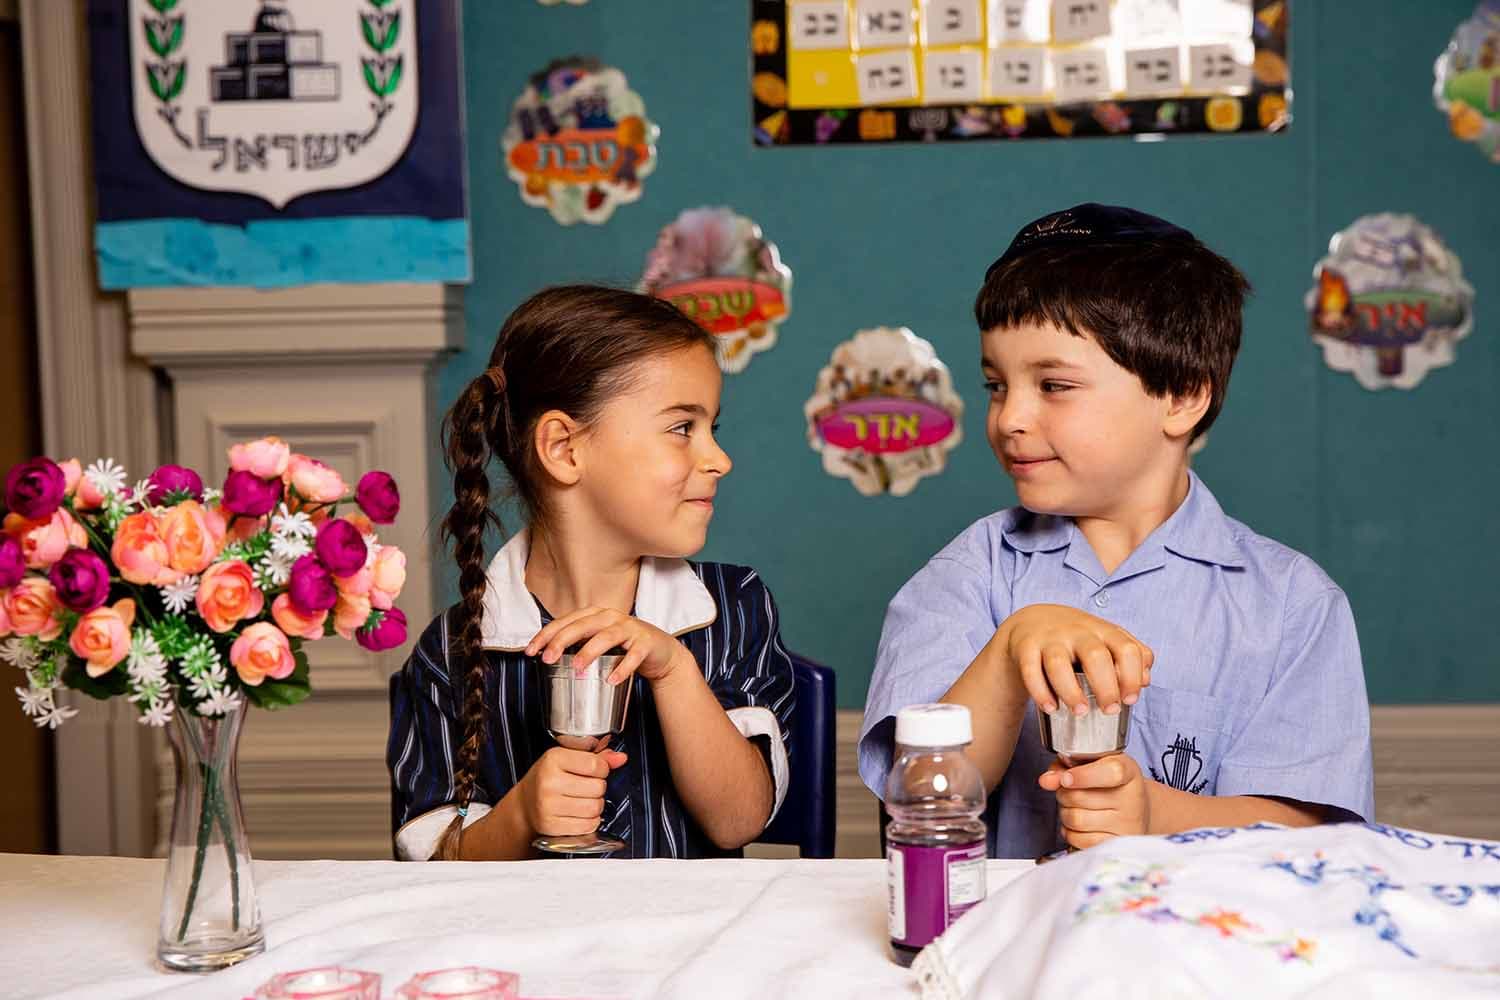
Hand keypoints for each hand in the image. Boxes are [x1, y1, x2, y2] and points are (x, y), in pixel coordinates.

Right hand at [518, 746, 627, 838]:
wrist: (525, 803)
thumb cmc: (548, 778)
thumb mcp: (568, 759)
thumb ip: (597, 757)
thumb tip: (620, 758)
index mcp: (553, 759)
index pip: (596, 765)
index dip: (602, 769)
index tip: (594, 770)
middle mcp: (549, 782)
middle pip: (598, 788)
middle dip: (598, 788)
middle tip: (586, 787)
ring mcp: (549, 805)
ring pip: (595, 808)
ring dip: (595, 806)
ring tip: (583, 800)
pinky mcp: (552, 825)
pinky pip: (588, 826)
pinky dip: (590, 821)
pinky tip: (579, 813)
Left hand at [526, 607, 692, 685]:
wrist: (660, 651)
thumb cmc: (624, 646)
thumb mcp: (598, 640)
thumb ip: (577, 644)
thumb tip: (546, 655)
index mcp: (596, 614)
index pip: (566, 621)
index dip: (546, 634)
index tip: (530, 650)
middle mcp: (611, 617)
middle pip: (582, 626)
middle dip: (562, 641)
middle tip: (547, 658)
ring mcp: (630, 629)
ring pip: (606, 637)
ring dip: (589, 652)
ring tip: (576, 668)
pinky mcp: (646, 643)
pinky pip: (633, 656)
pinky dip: (622, 669)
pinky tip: (610, 680)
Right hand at [998, 603, 1153, 716]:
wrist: (1032, 622)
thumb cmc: (1077, 638)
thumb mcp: (1106, 639)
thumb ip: (1130, 656)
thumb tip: (1144, 680)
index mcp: (1103, 630)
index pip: (1126, 648)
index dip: (1132, 675)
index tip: (1130, 699)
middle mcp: (1077, 631)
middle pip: (1095, 656)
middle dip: (1106, 687)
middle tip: (1110, 709)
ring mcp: (1050, 639)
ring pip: (1058, 663)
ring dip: (1071, 691)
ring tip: (1080, 711)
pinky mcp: (1026, 648)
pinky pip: (1030, 671)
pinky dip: (1040, 692)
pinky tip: (1050, 708)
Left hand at [1039, 753, 1150, 849]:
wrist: (1137, 810)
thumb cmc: (1109, 784)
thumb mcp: (1092, 765)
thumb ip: (1065, 767)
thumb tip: (1046, 780)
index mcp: (1127, 771)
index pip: (1111, 773)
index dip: (1083, 776)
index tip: (1066, 779)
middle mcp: (1132, 798)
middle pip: (1079, 797)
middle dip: (1064, 793)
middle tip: (1069, 791)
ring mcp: (1127, 824)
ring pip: (1075, 819)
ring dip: (1065, 813)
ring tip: (1076, 807)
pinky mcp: (1117, 845)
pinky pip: (1079, 840)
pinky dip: (1070, 832)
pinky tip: (1080, 825)